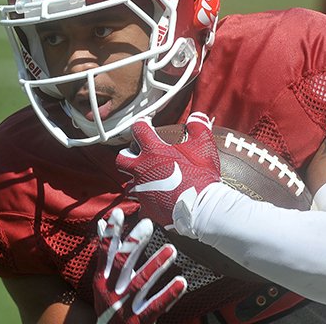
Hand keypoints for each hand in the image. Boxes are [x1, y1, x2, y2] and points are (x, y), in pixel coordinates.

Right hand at [93, 208, 186, 323]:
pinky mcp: (139, 321)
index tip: (118, 213)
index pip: (105, 253)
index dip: (111, 234)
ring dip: (156, 264)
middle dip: (134, 244)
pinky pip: (156, 306)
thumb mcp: (102, 279)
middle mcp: (111, 292)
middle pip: (122, 264)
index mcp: (102, 280)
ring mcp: (124, 307)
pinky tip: (181, 281)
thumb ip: (105, 252)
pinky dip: (169, 294)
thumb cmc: (108, 303)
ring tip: (172, 249)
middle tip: (148, 224)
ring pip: (141, 283)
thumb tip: (102, 223)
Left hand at [116, 112, 221, 232]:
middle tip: (138, 156)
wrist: (201, 206)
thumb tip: (196, 117)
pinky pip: (142, 206)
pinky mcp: (147, 208)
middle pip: (121, 159)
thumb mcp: (203, 144)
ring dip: (137, 181)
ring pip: (129, 184)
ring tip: (149, 181)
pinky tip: (158, 202)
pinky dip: (149, 204)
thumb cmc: (200, 174)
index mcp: (153, 151)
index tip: (144, 124)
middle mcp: (142, 169)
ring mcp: (142, 190)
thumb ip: (198, 126)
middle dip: (127, 155)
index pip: (138, 129)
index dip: (141, 124)